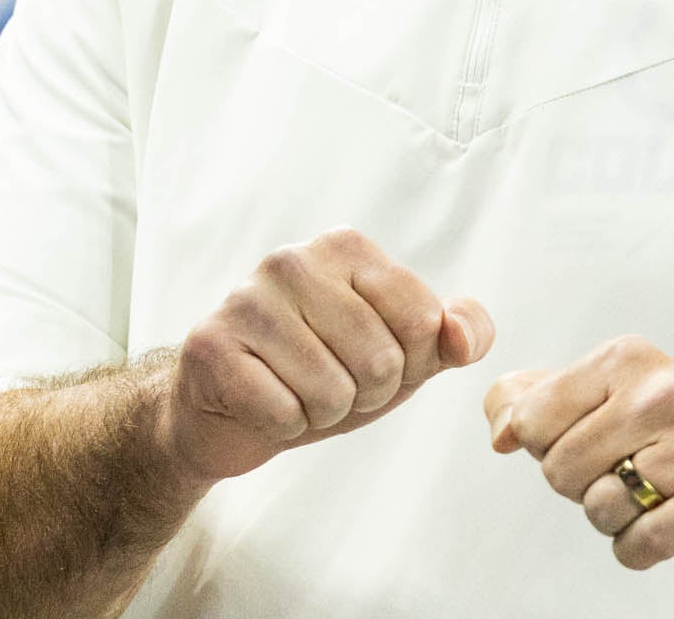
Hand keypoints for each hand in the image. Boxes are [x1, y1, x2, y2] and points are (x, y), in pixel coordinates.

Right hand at [152, 228, 491, 488]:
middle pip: (380, 360)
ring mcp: (246, 299)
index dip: (407, 364)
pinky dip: (282, 425)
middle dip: (362, 394)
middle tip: (325, 382)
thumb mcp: (400, 354)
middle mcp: (292, 260)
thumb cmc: (319, 372)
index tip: (368, 360)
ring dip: (320, 412)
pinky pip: (283, 412)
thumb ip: (451, 335)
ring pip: (332, 391)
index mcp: (344, 248)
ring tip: (291, 391)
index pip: (422, 319)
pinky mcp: (210, 345)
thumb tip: (462, 337)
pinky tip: (260, 402)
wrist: (227, 410)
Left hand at [485, 336, 673, 581]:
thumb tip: (500, 427)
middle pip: (561, 467)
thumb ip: (536, 400)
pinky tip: (664, 527)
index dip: (547, 449)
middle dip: (582, 488)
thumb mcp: (606, 399)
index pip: (533, 417)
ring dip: (616, 520)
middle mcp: (666, 390)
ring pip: (600, 507)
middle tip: (627, 477)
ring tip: (652, 499)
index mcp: (627, 359)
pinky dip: (641, 548)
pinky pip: (645, 539)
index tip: (587, 446)